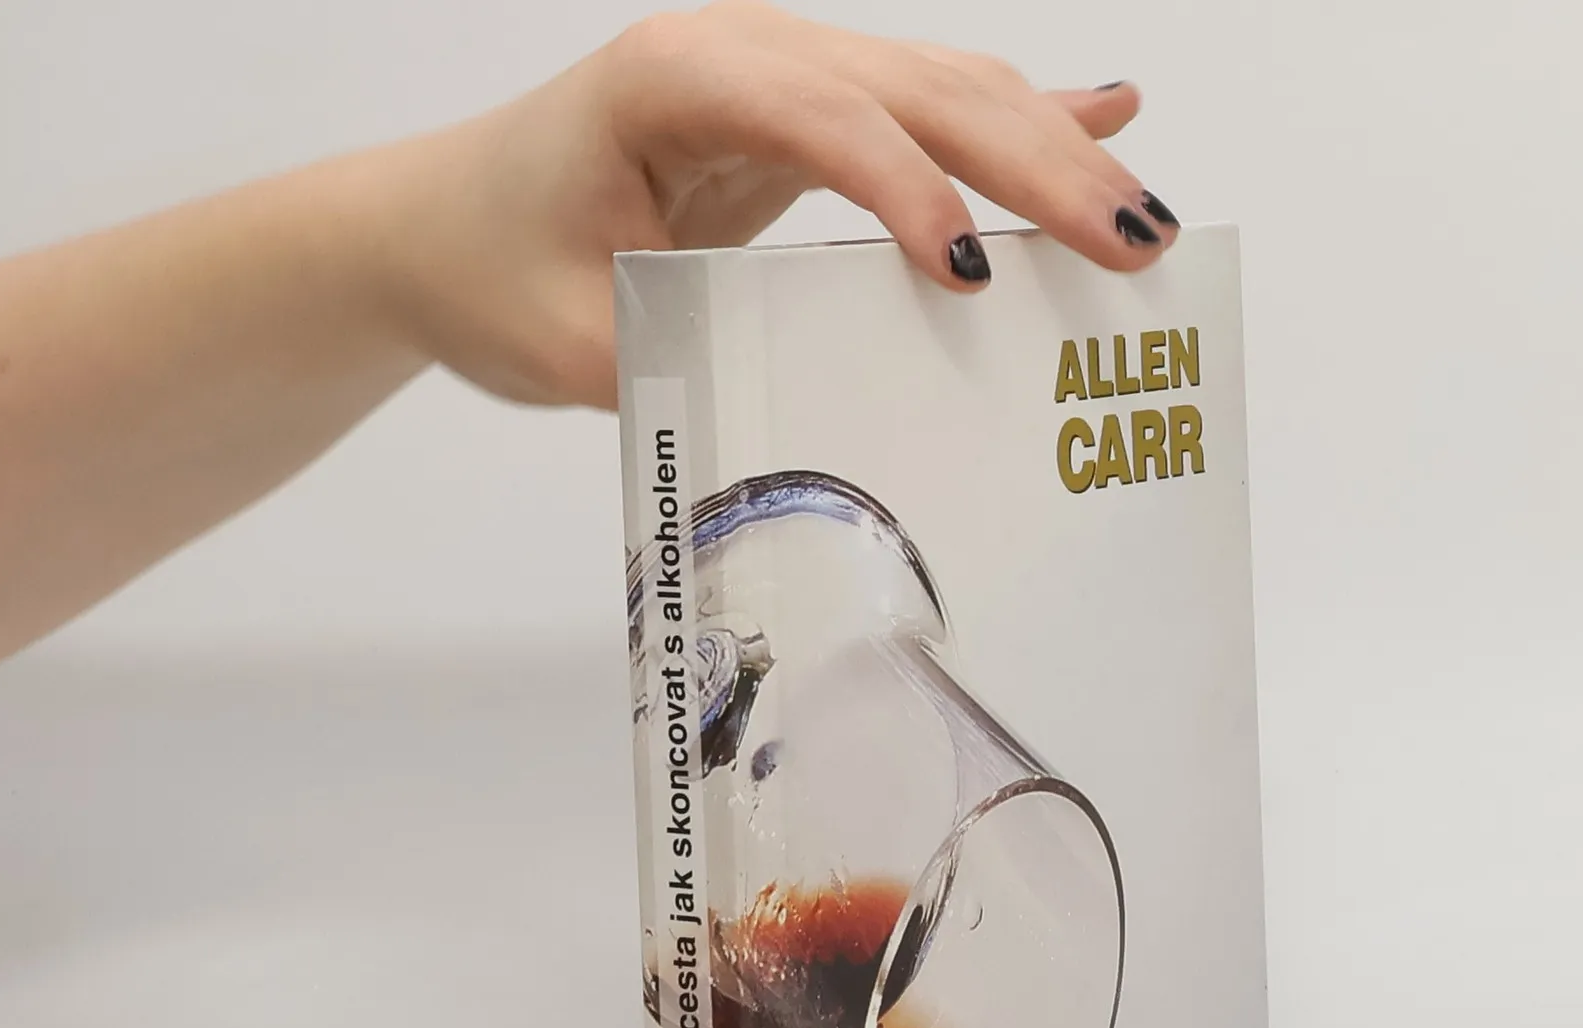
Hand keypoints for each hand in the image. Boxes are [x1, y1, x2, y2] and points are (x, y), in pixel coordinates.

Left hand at [377, 1, 1178, 409]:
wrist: (438, 225)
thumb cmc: (493, 269)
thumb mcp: (573, 345)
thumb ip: (685, 362)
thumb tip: (815, 419)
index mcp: (675, 82)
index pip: (826, 119)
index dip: (912, 192)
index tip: (975, 278)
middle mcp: (744, 53)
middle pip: (921, 89)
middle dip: (1038, 164)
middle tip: (1136, 243)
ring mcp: (782, 73)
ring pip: (944, 89)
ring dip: (1053, 148)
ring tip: (1145, 221)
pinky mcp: (803, 115)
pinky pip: (926, 108)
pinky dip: (1021, 117)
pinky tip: (1111, 111)